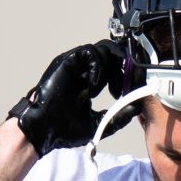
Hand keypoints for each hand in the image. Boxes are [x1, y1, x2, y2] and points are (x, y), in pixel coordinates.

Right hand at [8, 40, 136, 156]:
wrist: (44, 131)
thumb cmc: (63, 130)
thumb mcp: (98, 124)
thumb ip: (117, 117)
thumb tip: (136, 108)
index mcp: (89, 84)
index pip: (114, 67)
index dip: (125, 75)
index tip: (130, 89)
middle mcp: (83, 72)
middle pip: (111, 54)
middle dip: (122, 68)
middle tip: (122, 87)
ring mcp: (75, 66)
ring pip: (102, 49)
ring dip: (109, 68)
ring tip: (105, 89)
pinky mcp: (67, 61)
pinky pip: (89, 52)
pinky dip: (96, 67)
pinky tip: (93, 86)